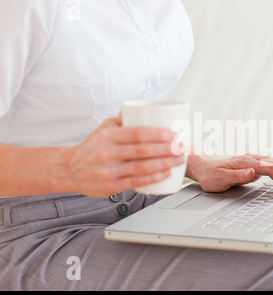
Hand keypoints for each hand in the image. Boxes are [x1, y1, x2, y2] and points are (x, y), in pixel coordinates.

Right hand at [62, 117, 183, 197]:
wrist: (69, 169)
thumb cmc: (92, 148)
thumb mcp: (103, 129)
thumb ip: (122, 119)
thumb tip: (143, 109)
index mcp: (108, 136)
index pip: (137, 133)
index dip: (158, 133)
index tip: (174, 133)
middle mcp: (108, 153)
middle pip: (143, 150)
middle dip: (167, 149)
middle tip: (181, 147)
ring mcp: (109, 170)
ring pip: (142, 166)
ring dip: (164, 163)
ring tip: (179, 159)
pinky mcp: (111, 185)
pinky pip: (136, 182)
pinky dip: (153, 178)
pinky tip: (166, 174)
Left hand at [186, 154, 272, 194]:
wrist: (204, 169)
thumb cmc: (211, 176)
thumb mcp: (221, 179)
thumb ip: (237, 176)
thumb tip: (252, 172)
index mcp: (246, 162)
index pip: (271, 169)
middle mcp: (251, 159)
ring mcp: (253, 161)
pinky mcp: (253, 165)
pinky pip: (271, 166)